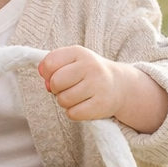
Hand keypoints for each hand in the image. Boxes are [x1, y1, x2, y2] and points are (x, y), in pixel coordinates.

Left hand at [38, 46, 167, 131]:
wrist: (120, 85)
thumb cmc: (88, 73)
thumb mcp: (71, 62)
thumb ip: (52, 68)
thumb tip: (47, 84)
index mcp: (79, 52)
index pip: (49, 63)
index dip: (47, 74)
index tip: (56, 75)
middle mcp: (90, 66)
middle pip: (55, 83)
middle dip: (56, 89)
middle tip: (67, 88)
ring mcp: (98, 85)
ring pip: (63, 100)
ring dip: (65, 102)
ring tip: (76, 96)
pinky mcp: (101, 104)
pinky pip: (73, 113)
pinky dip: (74, 112)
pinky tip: (83, 105)